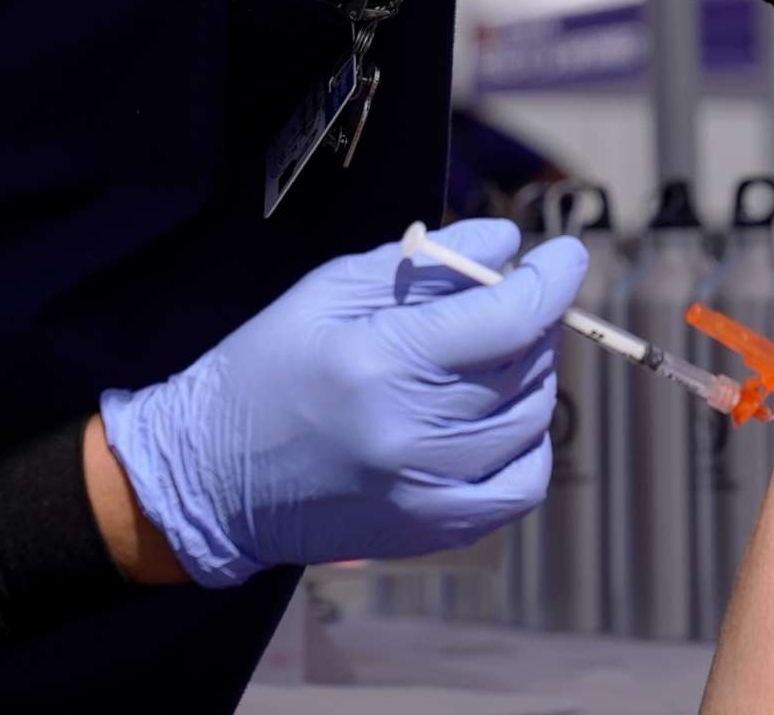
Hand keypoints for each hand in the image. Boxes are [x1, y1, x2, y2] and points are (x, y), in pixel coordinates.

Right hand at [98, 219, 585, 585]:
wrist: (208, 478)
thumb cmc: (264, 368)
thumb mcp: (329, 290)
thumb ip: (427, 263)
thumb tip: (509, 241)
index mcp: (378, 362)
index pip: (508, 320)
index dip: (553, 280)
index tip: (565, 254)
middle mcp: (409, 432)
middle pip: (525, 366)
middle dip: (534, 321)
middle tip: (507, 302)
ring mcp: (423, 491)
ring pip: (531, 420)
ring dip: (531, 376)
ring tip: (493, 356)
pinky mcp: (429, 531)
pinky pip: (521, 484)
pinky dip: (529, 443)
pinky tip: (501, 418)